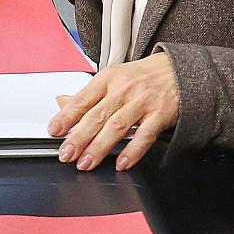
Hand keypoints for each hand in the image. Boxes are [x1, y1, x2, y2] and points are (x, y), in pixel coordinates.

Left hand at [47, 53, 178, 171]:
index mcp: (109, 79)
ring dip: (99, 147)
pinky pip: (145, 135)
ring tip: (86, 163)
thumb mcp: (113, 77)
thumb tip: (61, 103)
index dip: (67, 115)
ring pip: (117, 126)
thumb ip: (88, 94)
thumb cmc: (143, 76)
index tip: (54, 130)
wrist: (179, 70)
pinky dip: (132, 151)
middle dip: (79, 137)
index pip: (83, 98)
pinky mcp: (160, 114)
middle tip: (66, 154)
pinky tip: (120, 163)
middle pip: (97, 115)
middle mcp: (124, 89)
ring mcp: (143, 102)